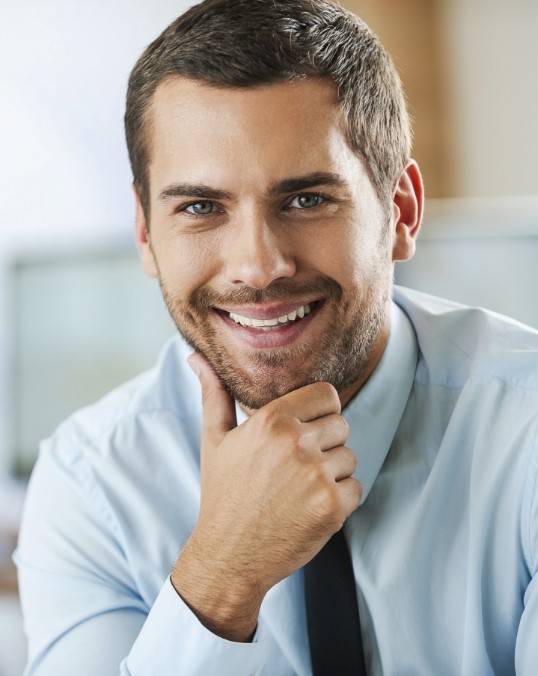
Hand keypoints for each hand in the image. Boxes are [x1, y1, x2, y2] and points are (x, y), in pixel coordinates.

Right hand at [171, 353, 361, 640]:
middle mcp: (296, 442)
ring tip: (300, 489)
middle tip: (297, 467)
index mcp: (271, 420)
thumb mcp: (214, 440)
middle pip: (341, 424)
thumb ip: (214, 394)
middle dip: (325, 443)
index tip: (304, 431)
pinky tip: (309, 508)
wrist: (228, 556)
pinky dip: (339, 500)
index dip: (319, 412)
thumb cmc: (223, 494)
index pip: (326, 394)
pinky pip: (356, 487)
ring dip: (332, 472)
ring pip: (350, 457)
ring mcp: (317, 475)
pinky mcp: (333, 506)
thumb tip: (195, 357)